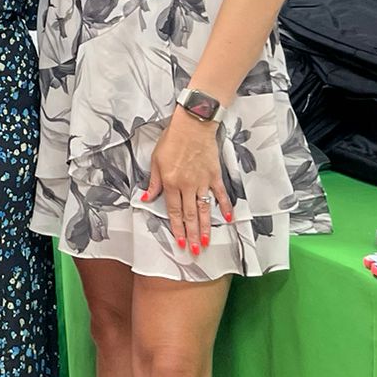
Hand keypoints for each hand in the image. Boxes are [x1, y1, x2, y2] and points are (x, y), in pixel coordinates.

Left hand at [141, 111, 231, 255]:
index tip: (179, 242)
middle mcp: (187, 186)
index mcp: (171, 183)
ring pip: (204, 209)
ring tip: (206, 242)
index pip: (173, 211)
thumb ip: (154, 181)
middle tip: (194, 251)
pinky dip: (225, 206)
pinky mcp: (214, 175)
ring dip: (206, 227)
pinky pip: (220, 194)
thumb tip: (147, 197)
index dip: (176, 228)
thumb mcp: (156, 160)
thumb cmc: (172, 140)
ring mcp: (203, 182)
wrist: (193, 125)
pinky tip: (229, 219)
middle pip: (189, 215)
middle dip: (191, 235)